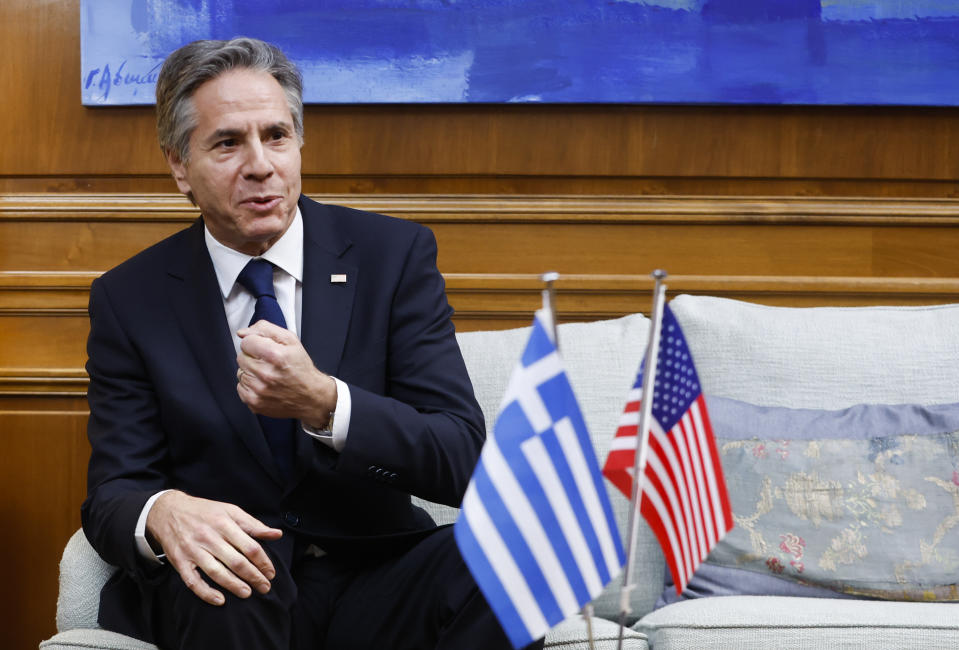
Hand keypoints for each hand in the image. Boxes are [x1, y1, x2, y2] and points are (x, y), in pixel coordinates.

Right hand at [146, 490, 282, 605]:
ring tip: (248, 593)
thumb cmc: (204, 512)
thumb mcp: (230, 510)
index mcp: (224, 523)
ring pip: (216, 572)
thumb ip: (253, 524)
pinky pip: (193, 581)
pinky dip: (206, 593)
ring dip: (234, 585)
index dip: (263, 561)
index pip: (249, 546)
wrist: (168, 511)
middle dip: (253, 576)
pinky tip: (220, 600)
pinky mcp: (180, 561)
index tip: (271, 573)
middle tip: (265, 587)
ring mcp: (193, 550)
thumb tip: (277, 534)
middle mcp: (209, 537)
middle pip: (236, 561)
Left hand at [236, 320, 336, 428]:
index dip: (256, 343)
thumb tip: (242, 333)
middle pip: (241, 357)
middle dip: (253, 357)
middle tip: (268, 362)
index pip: (246, 342)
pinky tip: (264, 385)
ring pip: (240, 372)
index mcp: (275, 356)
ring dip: (251, 371)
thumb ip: (265, 329)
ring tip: (268, 374)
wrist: (311, 396)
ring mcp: (259, 390)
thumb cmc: (301, 368)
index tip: (265, 349)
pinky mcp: (254, 402)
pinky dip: (250, 385)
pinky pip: (240, 387)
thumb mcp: (290, 340)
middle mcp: (266, 374)